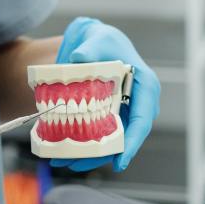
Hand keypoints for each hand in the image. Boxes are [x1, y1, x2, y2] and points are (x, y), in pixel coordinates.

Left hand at [51, 16, 160, 172]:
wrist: (93, 43)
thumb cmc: (102, 40)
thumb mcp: (98, 39)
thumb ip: (91, 49)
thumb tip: (78, 59)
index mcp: (144, 87)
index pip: (142, 120)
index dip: (132, 143)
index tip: (119, 162)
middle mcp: (136, 104)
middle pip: (123, 137)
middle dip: (100, 155)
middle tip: (75, 164)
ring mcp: (121, 112)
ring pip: (108, 141)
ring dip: (86, 154)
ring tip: (61, 162)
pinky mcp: (105, 116)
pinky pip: (96, 135)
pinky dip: (80, 144)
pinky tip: (60, 151)